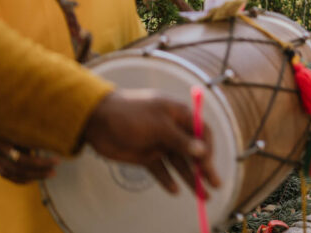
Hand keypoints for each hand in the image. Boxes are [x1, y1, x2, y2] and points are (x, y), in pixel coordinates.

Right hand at [0, 133, 57, 182]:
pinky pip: (9, 177)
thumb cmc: (6, 126)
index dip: (39, 161)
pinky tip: (35, 179)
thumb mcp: (16, 128)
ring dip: (33, 176)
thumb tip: (50, 144)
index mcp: (1, 140)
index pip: (22, 156)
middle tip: (55, 170)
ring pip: (14, 173)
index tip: (57, 159)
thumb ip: (28, 137)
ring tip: (49, 174)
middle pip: (18, 166)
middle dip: (38, 170)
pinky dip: (23, 180)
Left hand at [81, 89, 219, 195]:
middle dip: (204, 169)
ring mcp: (159, 144)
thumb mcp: (158, 124)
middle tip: (214, 186)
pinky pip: (161, 170)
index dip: (208, 148)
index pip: (201, 132)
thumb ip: (179, 139)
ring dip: (190, 178)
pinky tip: (174, 190)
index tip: (208, 165)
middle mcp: (172, 130)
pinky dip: (167, 180)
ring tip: (202, 196)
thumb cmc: (130, 114)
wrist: (96, 120)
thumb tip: (202, 151)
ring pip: (179, 164)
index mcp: (178, 115)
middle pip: (193, 151)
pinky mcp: (146, 156)